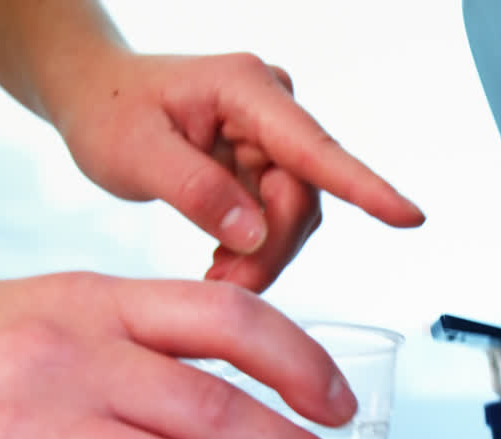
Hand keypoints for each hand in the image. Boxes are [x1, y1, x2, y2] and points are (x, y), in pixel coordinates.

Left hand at [51, 51, 424, 291]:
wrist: (93, 96)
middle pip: (303, 195)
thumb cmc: (107, 107)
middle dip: (271, 248)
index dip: (364, 187)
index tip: (407, 216)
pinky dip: (255, 247)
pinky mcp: (266, 162)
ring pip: (295, 214)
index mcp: (245, 90)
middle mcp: (271, 108)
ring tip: (218, 274)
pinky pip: (278, 217)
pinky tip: (223, 260)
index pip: (314, 148)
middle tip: (227, 286)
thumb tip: (253, 233)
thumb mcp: (135, 151)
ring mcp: (272, 136)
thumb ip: (196, 191)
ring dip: (263, 254)